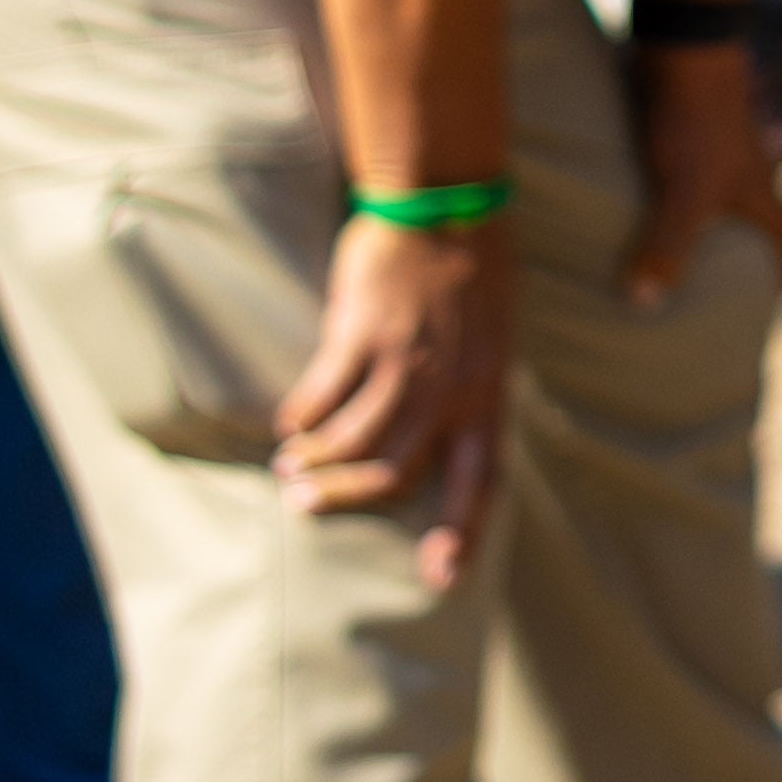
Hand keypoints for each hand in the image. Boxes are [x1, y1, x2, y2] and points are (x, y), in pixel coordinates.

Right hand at [272, 214, 517, 584]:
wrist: (449, 202)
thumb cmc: (474, 270)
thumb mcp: (492, 338)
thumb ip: (470, 388)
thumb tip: (443, 436)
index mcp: (489, 392)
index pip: (482, 479)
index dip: (463, 533)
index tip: (442, 579)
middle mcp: (451, 387)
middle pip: (397, 472)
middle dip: (348, 498)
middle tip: (306, 504)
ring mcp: (405, 361)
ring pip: (354, 440)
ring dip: (316, 462)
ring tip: (290, 464)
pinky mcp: (363, 332)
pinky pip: (323, 394)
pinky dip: (302, 415)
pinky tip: (289, 421)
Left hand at [620, 35, 781, 311]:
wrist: (685, 46)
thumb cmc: (695, 120)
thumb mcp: (682, 191)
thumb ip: (668, 245)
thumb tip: (644, 304)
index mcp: (761, 190)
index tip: (774, 300)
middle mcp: (751, 168)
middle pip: (761, 215)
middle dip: (748, 249)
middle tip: (725, 281)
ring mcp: (724, 143)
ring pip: (727, 190)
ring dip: (713, 217)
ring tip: (680, 242)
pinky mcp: (695, 123)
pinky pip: (696, 167)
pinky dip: (682, 187)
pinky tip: (650, 194)